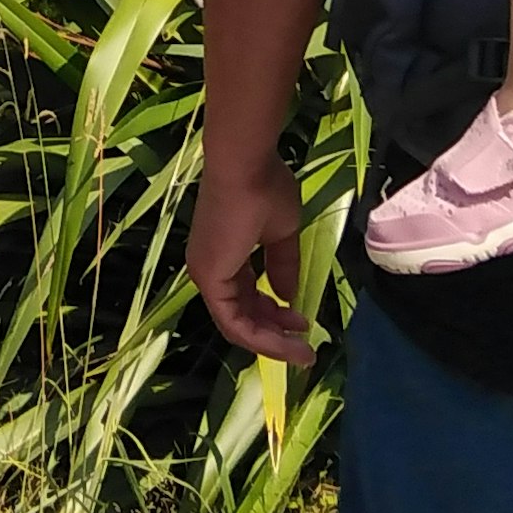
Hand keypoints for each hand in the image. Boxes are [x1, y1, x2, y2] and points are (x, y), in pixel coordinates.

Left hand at [193, 151, 317, 366]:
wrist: (246, 163)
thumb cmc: (263, 187)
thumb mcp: (281, 232)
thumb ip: (282, 266)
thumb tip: (288, 295)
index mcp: (224, 256)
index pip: (245, 298)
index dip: (273, 316)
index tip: (301, 321)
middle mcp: (210, 269)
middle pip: (241, 317)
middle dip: (275, 334)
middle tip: (305, 344)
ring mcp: (207, 274)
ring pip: (237, 324)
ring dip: (271, 341)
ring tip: (303, 350)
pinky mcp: (209, 278)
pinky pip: (234, 320)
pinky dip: (260, 336)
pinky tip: (288, 339)